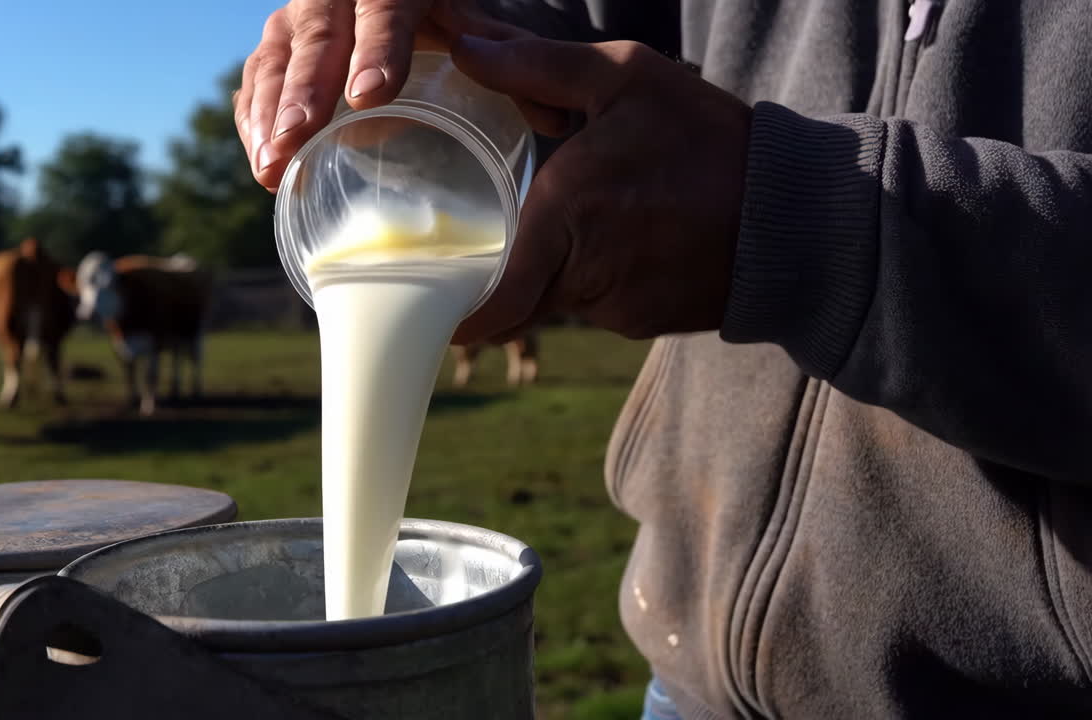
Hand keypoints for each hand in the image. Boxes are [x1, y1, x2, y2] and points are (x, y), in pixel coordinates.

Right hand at [233, 0, 529, 191]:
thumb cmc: (444, 17)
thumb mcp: (479, 26)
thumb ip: (515, 65)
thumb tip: (557, 119)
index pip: (385, 6)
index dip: (377, 48)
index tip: (372, 96)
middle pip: (318, 34)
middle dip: (306, 89)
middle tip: (299, 138)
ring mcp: (299, 19)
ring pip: (275, 58)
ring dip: (269, 114)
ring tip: (271, 167)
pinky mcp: (277, 49)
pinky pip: (257, 80)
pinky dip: (253, 120)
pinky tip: (261, 162)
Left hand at [447, 36, 752, 342]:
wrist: (793, 213)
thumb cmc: (708, 140)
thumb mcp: (627, 78)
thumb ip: (538, 65)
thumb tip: (465, 47)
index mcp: (564, 213)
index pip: (493, 298)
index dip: (461, 314)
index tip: (439, 309)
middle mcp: (582, 272)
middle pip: (518, 293)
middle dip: (506, 272)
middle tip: (494, 247)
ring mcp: (615, 307)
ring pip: (558, 297)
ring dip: (560, 266)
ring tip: (595, 219)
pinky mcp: (643, 322)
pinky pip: (598, 303)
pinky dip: (600, 278)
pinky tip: (631, 239)